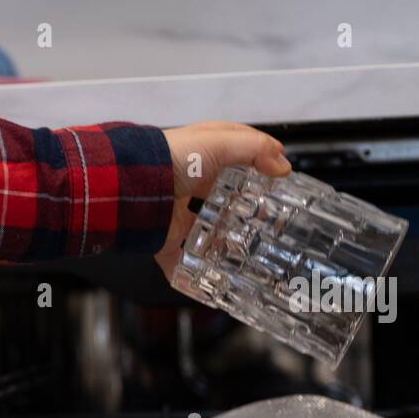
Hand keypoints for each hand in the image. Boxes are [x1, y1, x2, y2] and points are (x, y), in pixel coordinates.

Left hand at [156, 121, 290, 278]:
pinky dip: (190, 268)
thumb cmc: (175, 158)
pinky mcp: (167, 236)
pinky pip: (179, 256)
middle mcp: (189, 180)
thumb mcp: (220, 141)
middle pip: (220, 191)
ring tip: (247, 246)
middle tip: (267, 214)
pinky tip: (209, 275)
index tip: (279, 171)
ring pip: (204, 225)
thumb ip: (254, 150)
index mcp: (200, 154)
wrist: (137, 187)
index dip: (257, 158)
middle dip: (242, 203)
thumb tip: (281, 165)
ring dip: (222, 236)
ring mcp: (177, 210)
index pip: (234, 151)